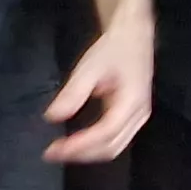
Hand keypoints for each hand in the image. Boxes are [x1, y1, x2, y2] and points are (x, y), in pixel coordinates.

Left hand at [43, 23, 155, 164]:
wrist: (134, 36)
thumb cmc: (113, 48)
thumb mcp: (90, 66)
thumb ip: (73, 93)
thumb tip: (52, 117)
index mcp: (132, 101)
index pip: (106, 132)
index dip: (80, 145)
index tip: (55, 149)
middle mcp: (139, 114)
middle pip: (111, 147)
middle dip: (81, 154)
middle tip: (50, 154)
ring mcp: (138, 118)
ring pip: (114, 147)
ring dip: (87, 153)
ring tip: (60, 151)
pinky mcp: (132, 117)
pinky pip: (115, 139)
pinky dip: (95, 146)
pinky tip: (76, 143)